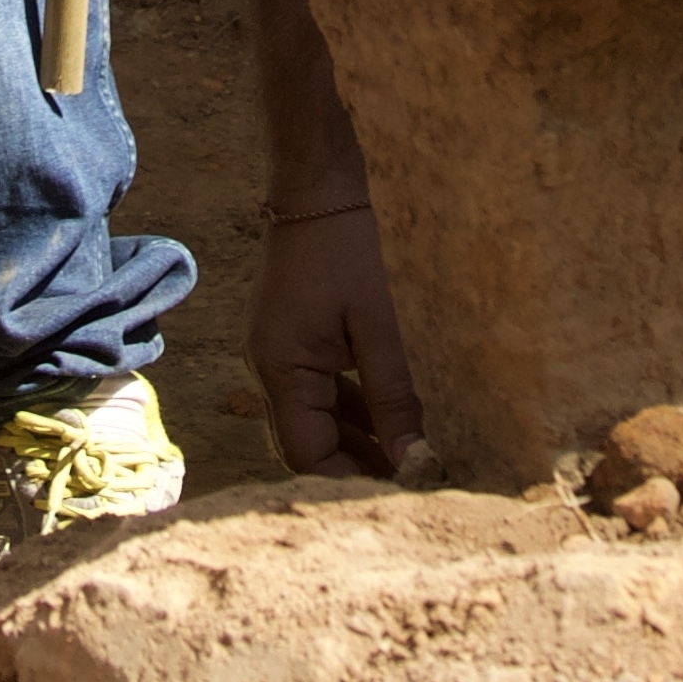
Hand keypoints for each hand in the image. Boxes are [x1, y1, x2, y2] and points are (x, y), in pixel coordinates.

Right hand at [254, 196, 418, 477]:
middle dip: (356, 468)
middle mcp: (268, 372)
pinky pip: (317, 395)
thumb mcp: (376, 326)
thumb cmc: (345, 249)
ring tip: (406, 459)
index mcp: (280, 371)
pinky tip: (388, 419)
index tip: (401, 491)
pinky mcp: (290, 345)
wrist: (316, 190)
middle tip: (410, 483)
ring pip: (314, 423)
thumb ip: (393, 397)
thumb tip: (414, 458)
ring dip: (356, 442)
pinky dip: (350, 412)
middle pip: (306, 446)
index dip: (351, 482)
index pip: (307, 456)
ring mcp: (275, 358)